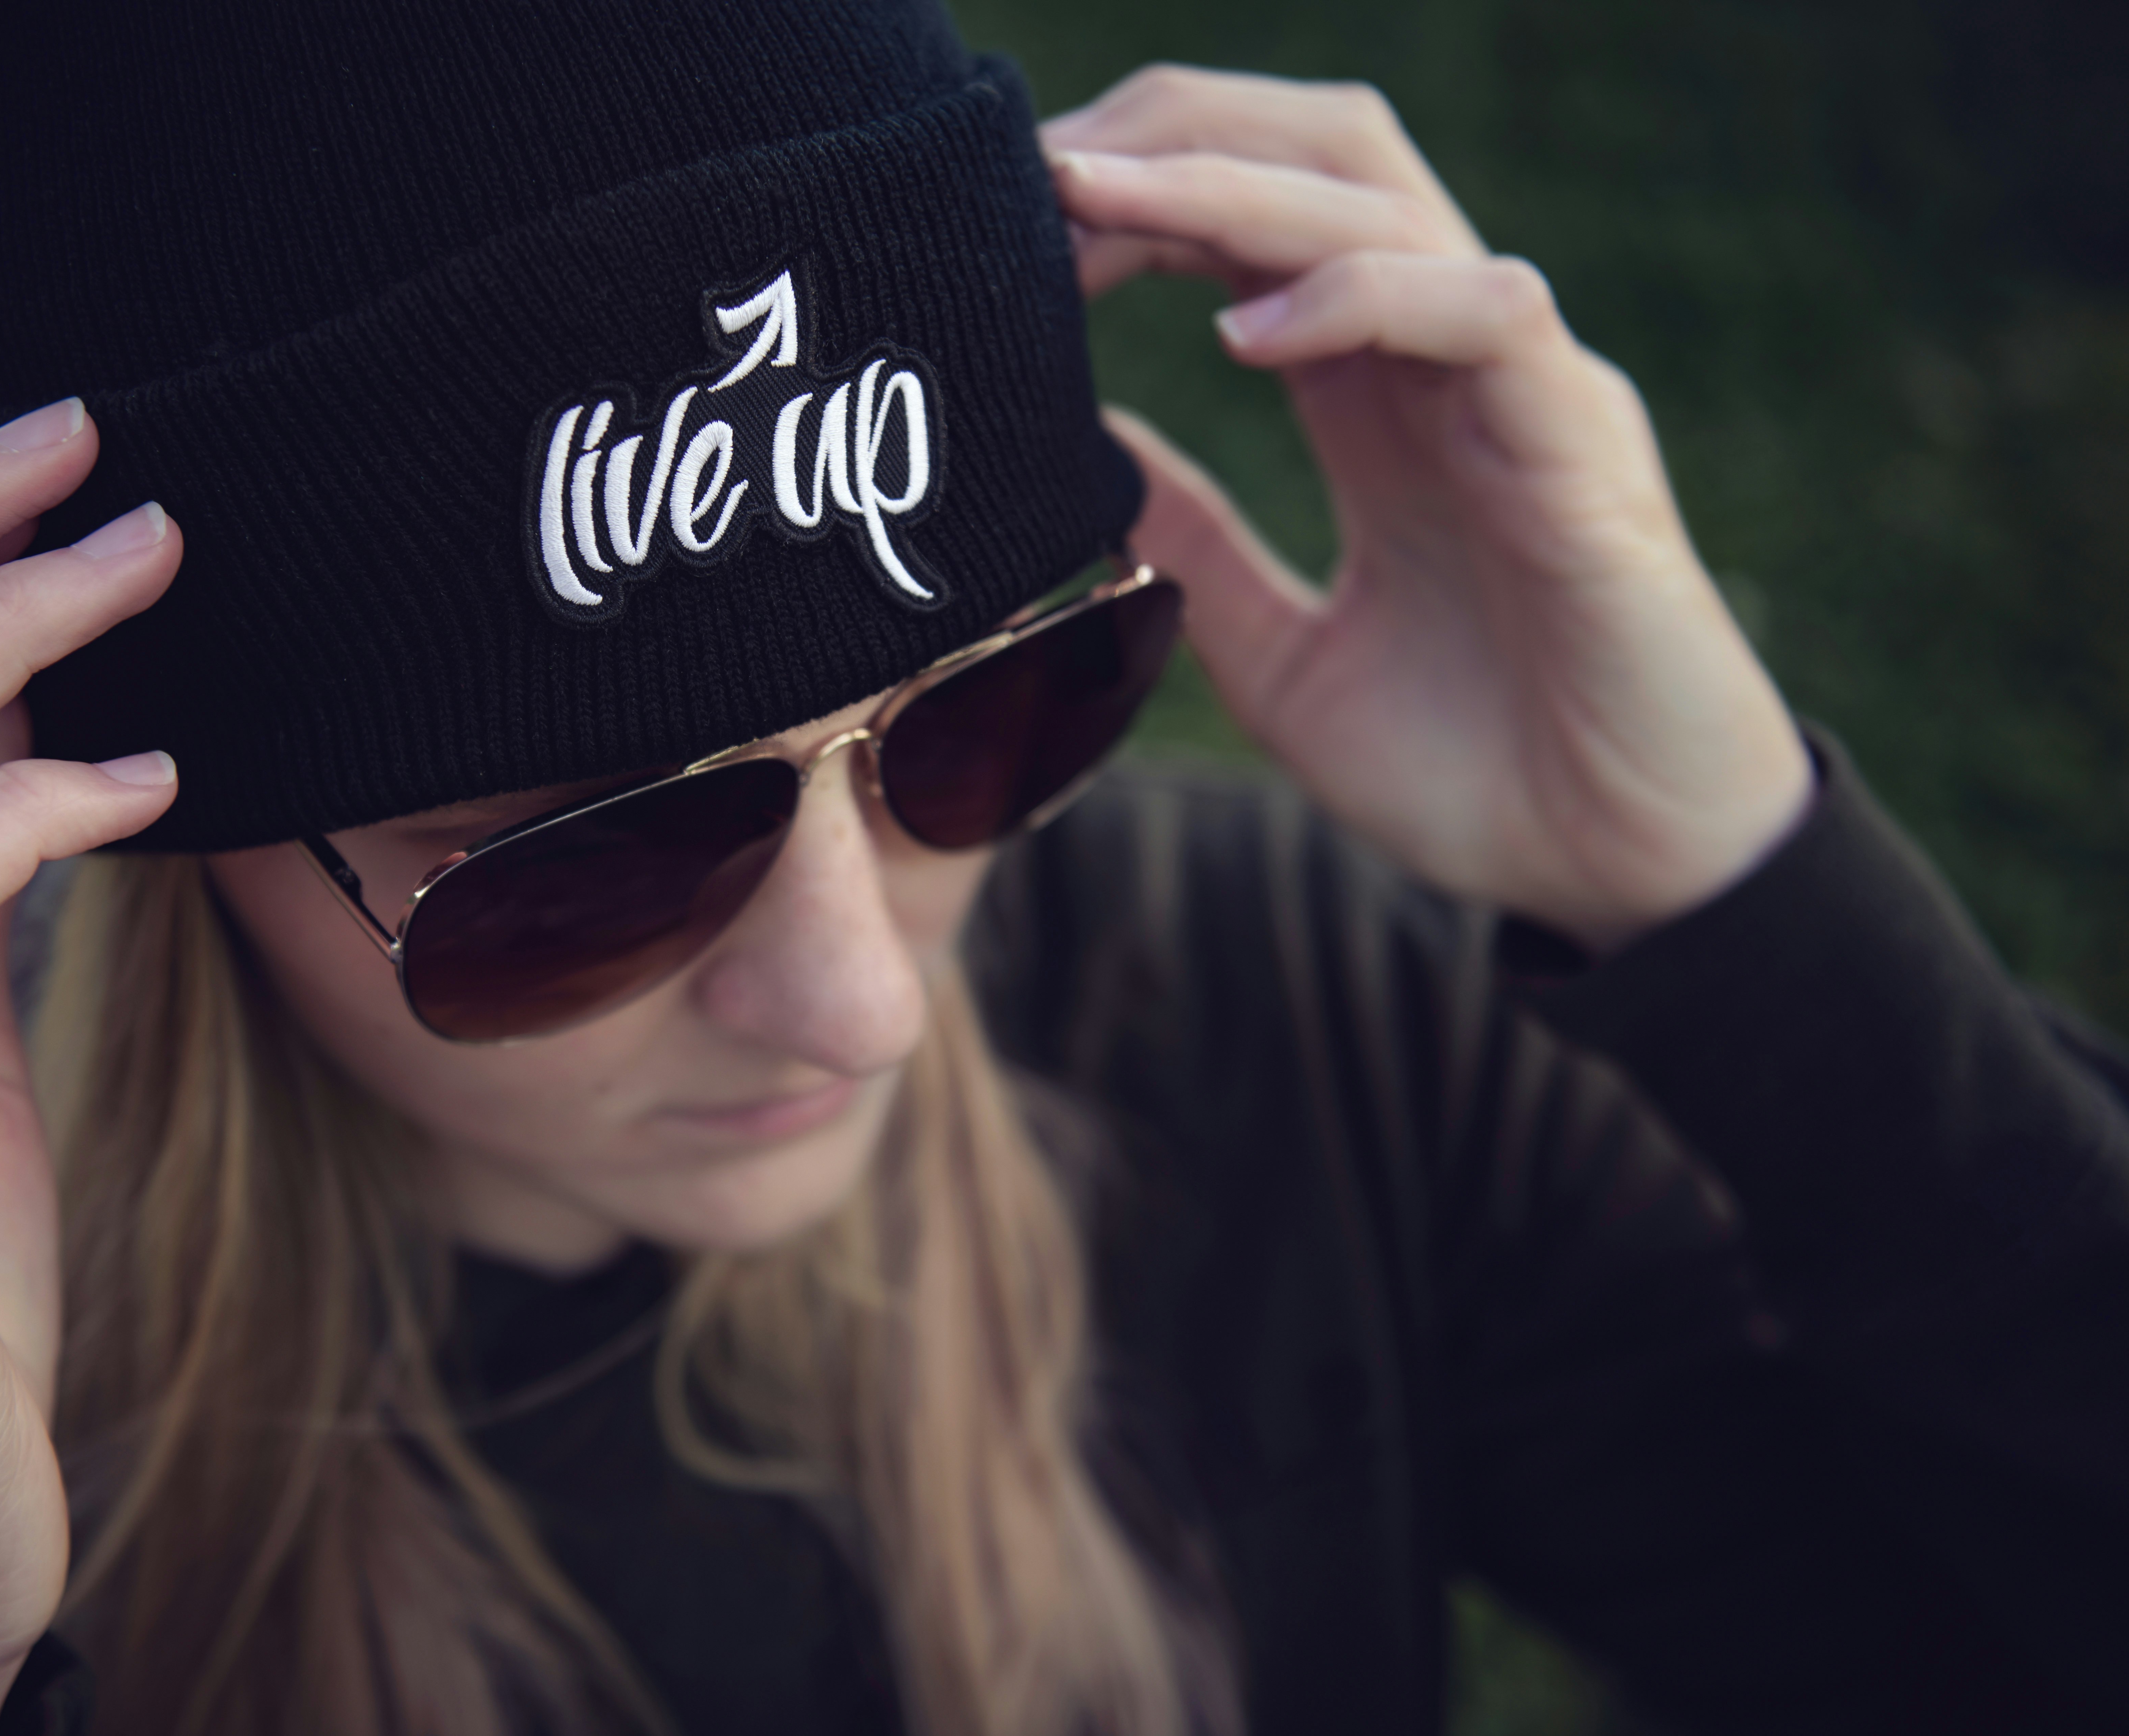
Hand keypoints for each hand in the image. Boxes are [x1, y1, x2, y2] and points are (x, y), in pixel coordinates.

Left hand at [1045, 67, 1811, 948]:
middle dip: (1170, 134)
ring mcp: (1521, 388)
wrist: (1622, 873)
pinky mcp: (1586, 443)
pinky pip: (1482, 309)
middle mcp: (1443, 361)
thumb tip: (1084, 461)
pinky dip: (1360, 294)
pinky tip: (1243, 334)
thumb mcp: (1278, 662)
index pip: (1248, 228)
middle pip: (1316, 156)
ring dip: (1228, 181)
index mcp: (1371, 398)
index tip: (1011, 227)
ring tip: (1092, 197)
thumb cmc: (1473, 774)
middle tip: (1031, 167)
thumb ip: (1191, 552)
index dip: (1133, 201)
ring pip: (1382, 201)